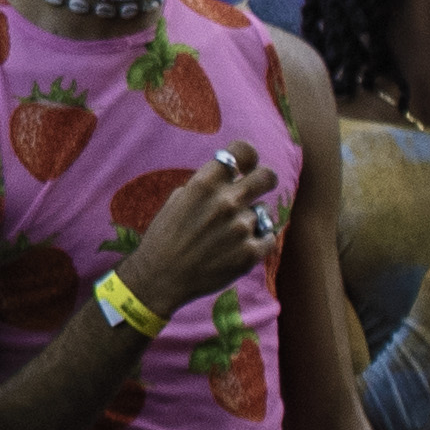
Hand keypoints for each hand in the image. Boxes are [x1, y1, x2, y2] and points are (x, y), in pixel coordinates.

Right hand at [119, 161, 279, 320]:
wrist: (161, 277)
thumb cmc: (165, 236)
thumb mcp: (178, 200)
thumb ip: (206, 185)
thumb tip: (229, 176)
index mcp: (205, 184)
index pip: (243, 151)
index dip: (248, 156)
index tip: (246, 165)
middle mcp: (226, 202)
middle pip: (267, 176)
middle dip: (265, 180)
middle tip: (259, 188)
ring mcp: (241, 228)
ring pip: (263, 212)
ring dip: (251, 220)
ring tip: (229, 234)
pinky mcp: (250, 253)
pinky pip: (268, 238)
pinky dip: (257, 242)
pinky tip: (237, 248)